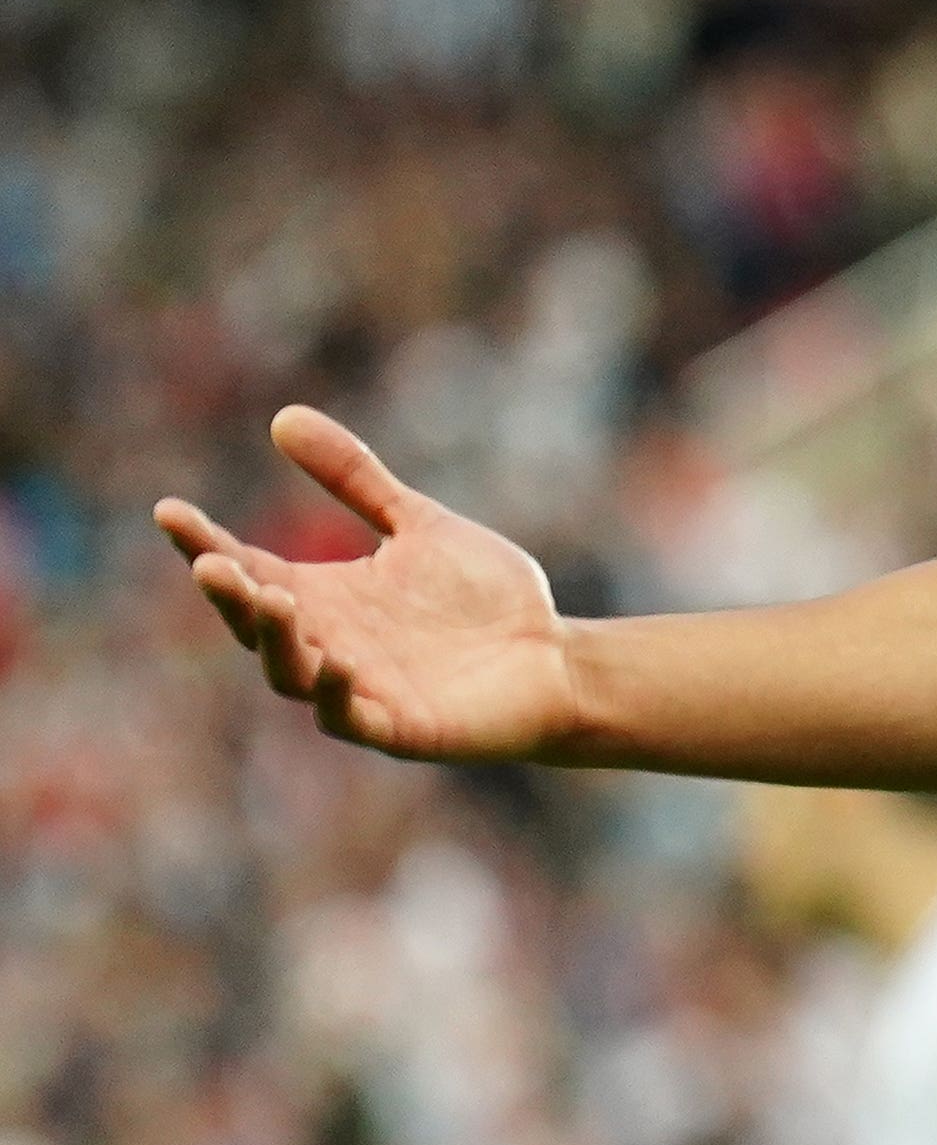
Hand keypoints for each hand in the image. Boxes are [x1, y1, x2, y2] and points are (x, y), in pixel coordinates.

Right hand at [155, 409, 584, 763]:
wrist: (559, 659)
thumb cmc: (487, 599)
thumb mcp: (418, 524)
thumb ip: (355, 479)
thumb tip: (283, 418)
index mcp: (323, 596)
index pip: (246, 568)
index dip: (205, 544)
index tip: (169, 511)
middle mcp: (327, 643)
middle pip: (253, 624)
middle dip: (229, 596)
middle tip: (211, 564)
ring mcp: (358, 689)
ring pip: (289, 674)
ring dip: (274, 639)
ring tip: (270, 597)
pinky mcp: (399, 727)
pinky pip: (349, 718)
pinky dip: (335, 693)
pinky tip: (337, 659)